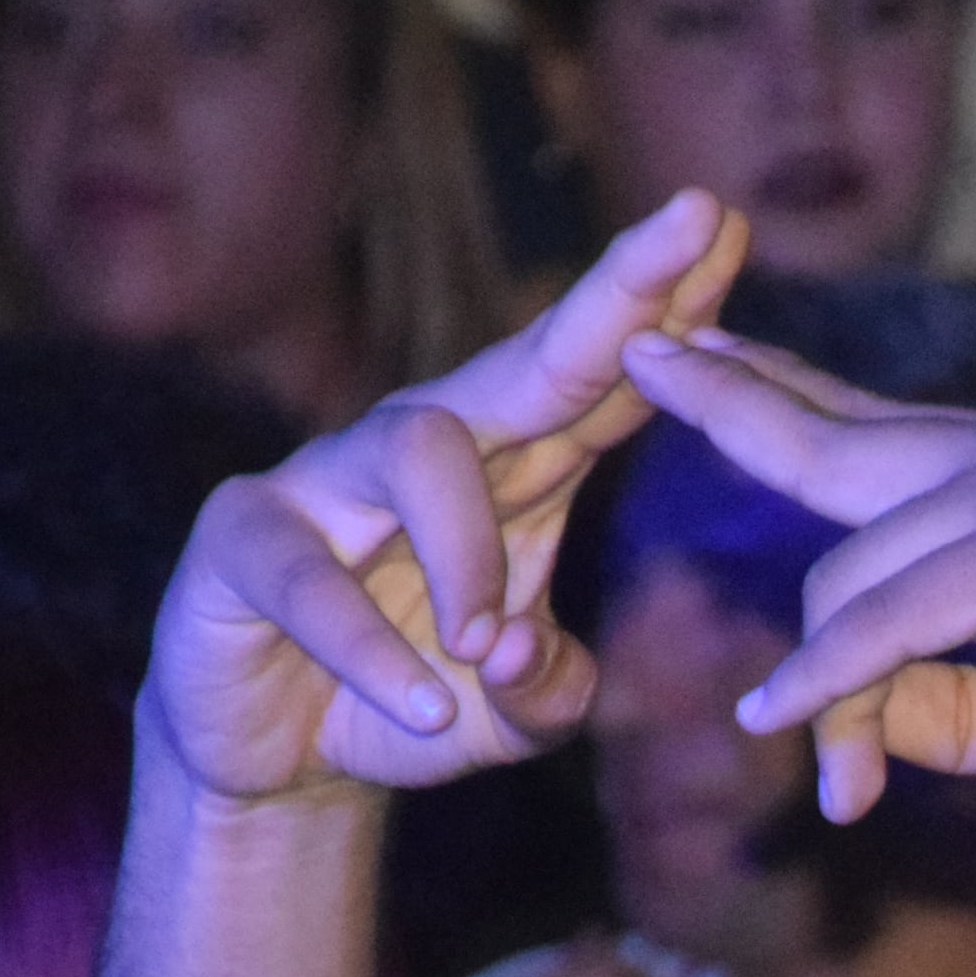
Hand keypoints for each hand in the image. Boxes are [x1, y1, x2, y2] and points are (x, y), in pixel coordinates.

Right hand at [150, 193, 749, 808]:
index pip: (601, 382)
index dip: (666, 313)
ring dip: (466, 551)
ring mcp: (327, 483)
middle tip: (694, 217)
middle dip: (617, 296)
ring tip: (485, 647)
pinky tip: (422, 707)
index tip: (731, 228)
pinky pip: (311, 575)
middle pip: (529, 360)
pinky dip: (373, 653)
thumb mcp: (511, 717)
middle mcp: (424, 453)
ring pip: (418, 448)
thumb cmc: (415, 708)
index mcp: (511, 475)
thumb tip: (520, 647)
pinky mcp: (244, 538)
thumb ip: (549, 689)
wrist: (273, 759)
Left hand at [611, 332, 975, 850]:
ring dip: (829, 700)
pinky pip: (889, 621)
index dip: (771, 388)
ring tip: (838, 798)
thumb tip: (839, 721)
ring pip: (853, 580)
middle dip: (728, 412)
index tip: (684, 347)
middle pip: (832, 455)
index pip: (869, 425)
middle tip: (632, 359)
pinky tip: (783, 722)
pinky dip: (833, 682)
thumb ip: (941, 705)